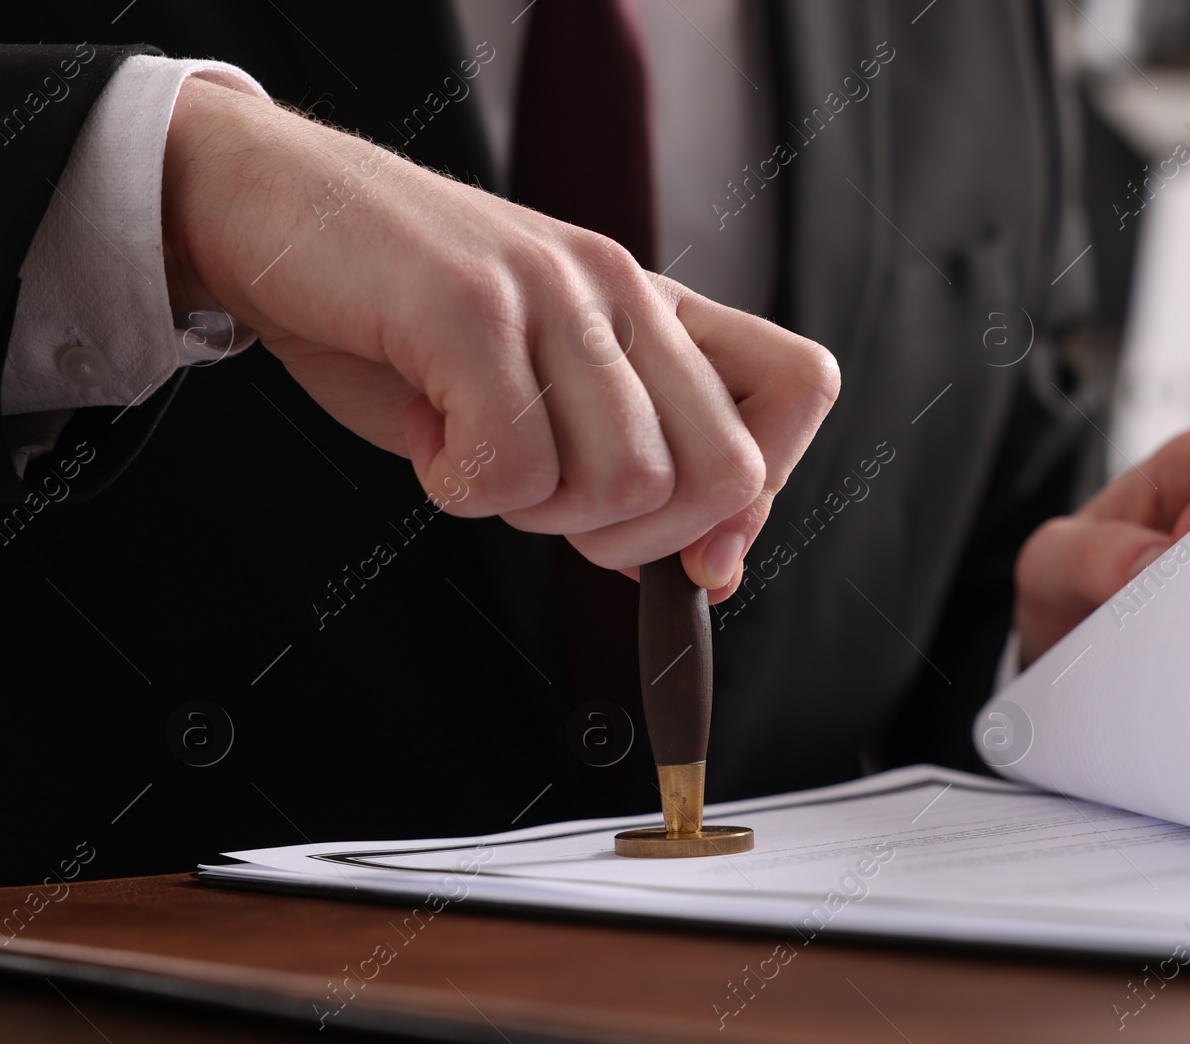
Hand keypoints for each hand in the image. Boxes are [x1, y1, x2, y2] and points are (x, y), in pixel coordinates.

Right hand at [161, 78, 838, 600]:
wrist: (270, 209)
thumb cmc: (401, 316)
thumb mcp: (538, 391)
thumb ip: (630, 465)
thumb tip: (708, 569)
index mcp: (654, 309)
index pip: (801, 388)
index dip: (763, 491)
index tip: (694, 550)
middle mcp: (623, 291)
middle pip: (726, 472)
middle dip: (632, 539)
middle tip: (542, 496)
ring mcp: (554, 291)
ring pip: (624, 485)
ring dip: (534, 510)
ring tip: (471, 444)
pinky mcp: (471, 306)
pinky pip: (511, 470)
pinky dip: (458, 489)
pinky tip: (428, 429)